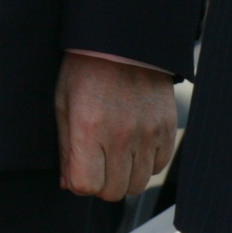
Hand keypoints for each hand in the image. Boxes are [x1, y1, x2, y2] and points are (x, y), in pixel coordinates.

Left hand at [55, 55, 178, 201]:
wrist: (123, 41)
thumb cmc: (85, 70)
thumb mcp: (63, 104)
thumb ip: (66, 149)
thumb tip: (69, 184)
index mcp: (88, 128)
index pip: (87, 185)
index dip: (80, 182)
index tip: (79, 169)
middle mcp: (121, 135)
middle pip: (113, 191)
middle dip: (102, 183)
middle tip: (97, 163)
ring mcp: (148, 133)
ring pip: (137, 184)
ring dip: (124, 175)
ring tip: (116, 153)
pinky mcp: (167, 128)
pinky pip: (159, 166)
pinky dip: (146, 163)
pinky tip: (134, 144)